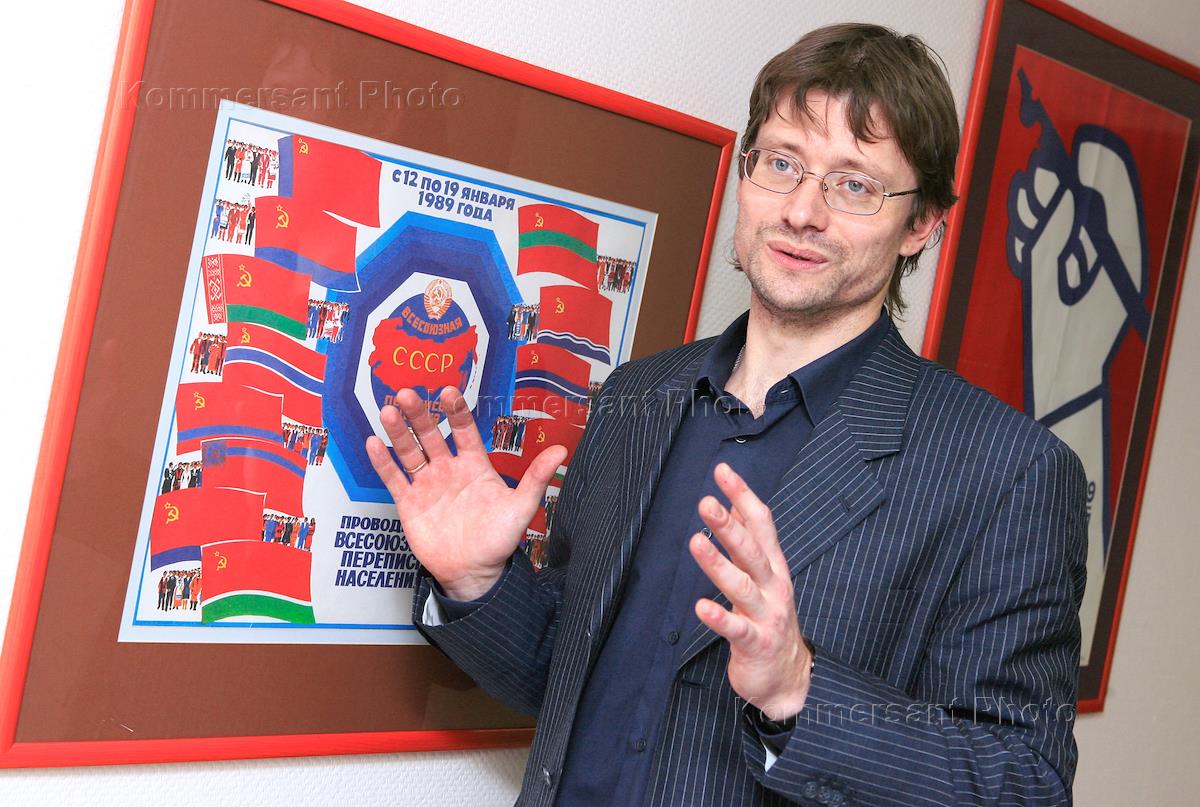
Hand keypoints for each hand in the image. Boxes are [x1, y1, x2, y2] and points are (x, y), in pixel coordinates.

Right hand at [365, 388, 566, 600]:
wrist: (475, 572)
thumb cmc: (499, 539)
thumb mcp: (521, 507)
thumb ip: (537, 477)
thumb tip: (562, 451)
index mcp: (474, 465)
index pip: (463, 430)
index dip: (454, 411)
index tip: (446, 391)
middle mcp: (448, 469)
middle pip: (430, 435)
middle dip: (419, 414)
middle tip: (406, 393)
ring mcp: (427, 485)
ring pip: (409, 452)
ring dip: (398, 432)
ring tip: (388, 412)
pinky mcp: (409, 504)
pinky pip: (394, 479)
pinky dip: (383, 462)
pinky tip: (373, 443)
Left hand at [689, 463, 812, 720]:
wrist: (789, 676)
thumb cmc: (770, 619)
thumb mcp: (765, 575)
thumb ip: (751, 539)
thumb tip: (735, 501)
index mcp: (774, 566)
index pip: (761, 523)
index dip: (743, 496)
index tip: (723, 472)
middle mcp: (773, 586)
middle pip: (751, 550)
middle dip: (729, 525)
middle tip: (705, 502)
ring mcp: (766, 615)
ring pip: (742, 585)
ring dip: (718, 564)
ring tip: (696, 543)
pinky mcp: (756, 643)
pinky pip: (736, 629)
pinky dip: (719, 617)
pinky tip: (700, 607)